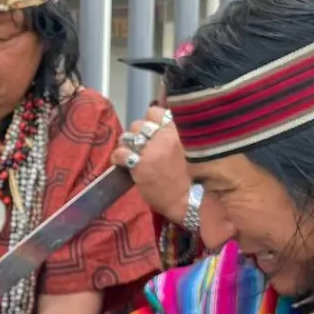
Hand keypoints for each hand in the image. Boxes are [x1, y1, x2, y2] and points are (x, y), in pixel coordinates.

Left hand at [110, 105, 192, 224]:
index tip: (151, 133)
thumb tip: (159, 130)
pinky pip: (120, 153)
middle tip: (141, 147)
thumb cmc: (195, 177)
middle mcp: (165, 136)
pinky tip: (121, 163)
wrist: (193, 201)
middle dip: (138, 135)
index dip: (150, 122)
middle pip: (139, 124)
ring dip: (127, 144)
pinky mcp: (140, 165)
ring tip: (130, 154)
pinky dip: (118, 157)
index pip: (155, 113)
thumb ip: (176, 136)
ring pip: (128, 136)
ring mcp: (152, 150)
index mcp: (179, 129)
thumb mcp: (191, 148)